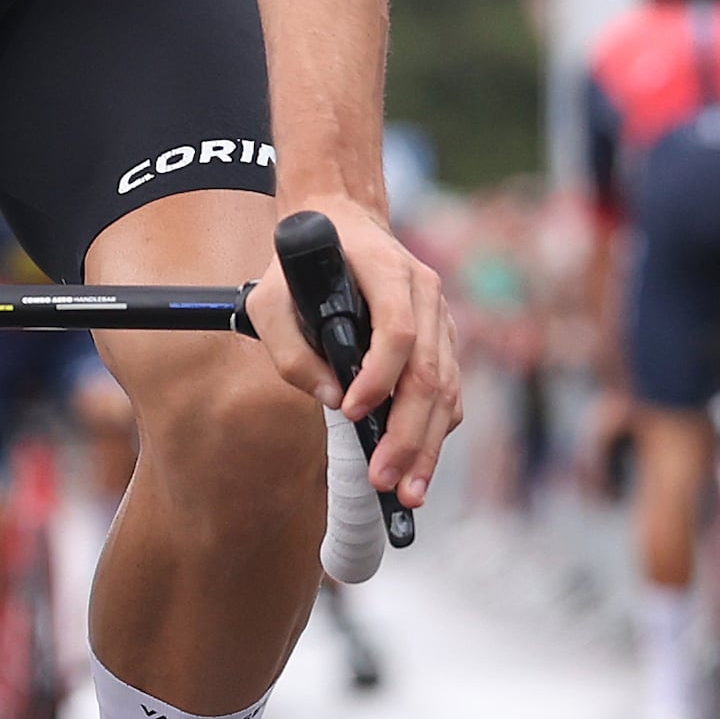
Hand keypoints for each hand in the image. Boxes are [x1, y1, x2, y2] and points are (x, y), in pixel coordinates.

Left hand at [248, 192, 462, 507]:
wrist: (342, 227)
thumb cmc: (300, 268)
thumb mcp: (270, 300)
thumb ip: (290, 351)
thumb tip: (331, 399)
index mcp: (387, 270)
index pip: (397, 329)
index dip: (379, 376)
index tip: (351, 413)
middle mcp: (425, 293)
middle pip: (428, 371)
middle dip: (407, 433)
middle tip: (385, 480)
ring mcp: (440, 317)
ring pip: (446, 389)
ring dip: (428, 445)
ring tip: (408, 492)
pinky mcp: (443, 341)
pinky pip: (449, 392)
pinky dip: (436, 431)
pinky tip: (419, 465)